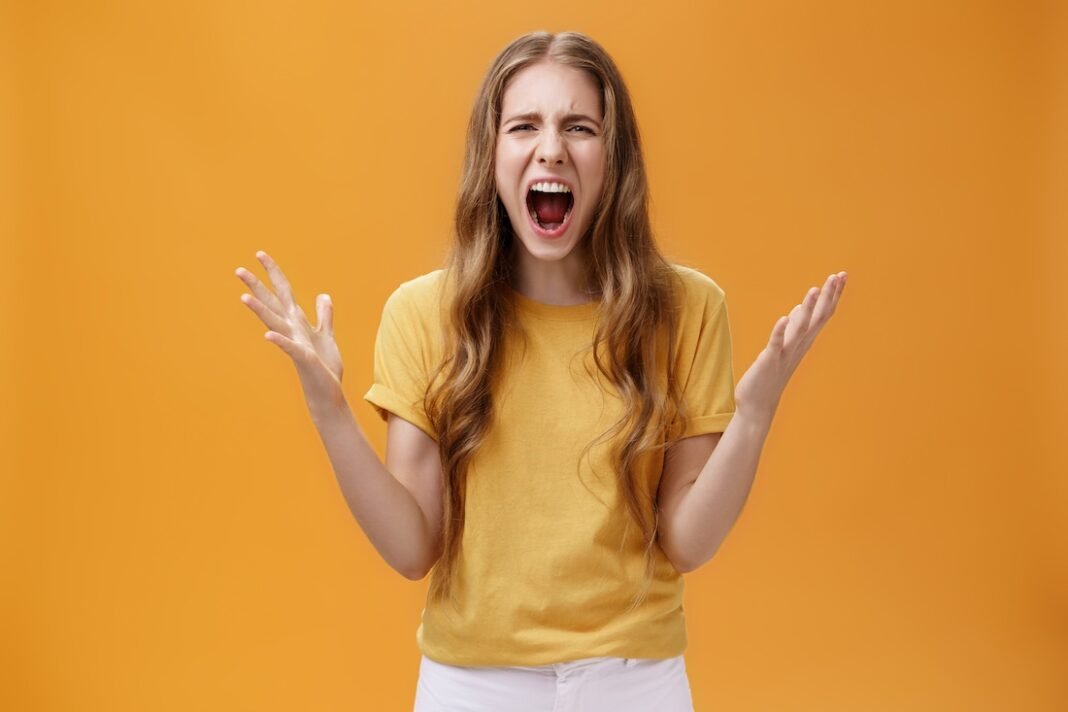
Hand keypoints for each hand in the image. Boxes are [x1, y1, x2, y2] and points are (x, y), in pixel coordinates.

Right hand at [235, 250, 344, 414]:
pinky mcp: (303, 358)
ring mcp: (295, 343)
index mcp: (298, 322)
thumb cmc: (325, 366)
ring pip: (275, 322)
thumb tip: (323, 295)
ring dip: (260, 310)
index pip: (284, 292)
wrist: (327, 391)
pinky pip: (289, 347)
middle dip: (257, 287)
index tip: (260, 254)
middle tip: (238, 270)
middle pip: (273, 303)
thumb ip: (324, 315)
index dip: (273, 273)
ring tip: (244, 298)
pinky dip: (279, 341)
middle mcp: (292, 330)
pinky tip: (267, 335)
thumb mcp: (327, 335)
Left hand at [734, 271, 847, 419]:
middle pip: (818, 318)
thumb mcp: (783, 347)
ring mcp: (785, 354)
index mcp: (803, 341)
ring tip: (814, 289)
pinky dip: (780, 332)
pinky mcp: (769, 361)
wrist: (758, 404)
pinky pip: (776, 345)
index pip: (823, 314)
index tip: (842, 275)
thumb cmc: (770, 374)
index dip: (832, 295)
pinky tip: (783, 318)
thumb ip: (792, 328)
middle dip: (828, 296)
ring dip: (807, 309)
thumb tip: (798, 309)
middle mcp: (799, 346)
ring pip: (800, 329)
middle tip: (838, 276)